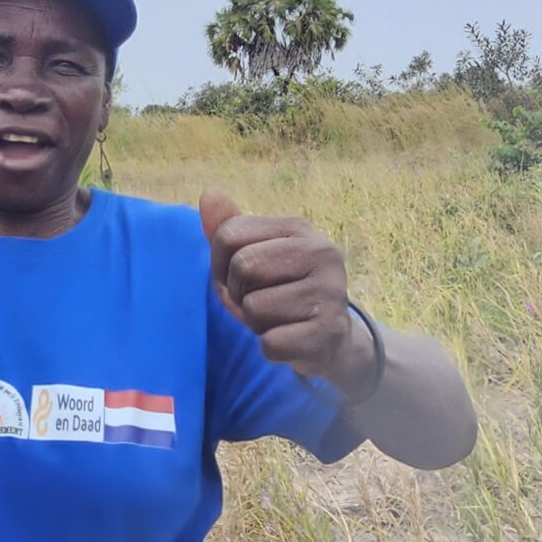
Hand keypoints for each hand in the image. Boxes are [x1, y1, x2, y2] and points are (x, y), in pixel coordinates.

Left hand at [200, 189, 376, 396]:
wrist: (332, 339)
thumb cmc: (283, 294)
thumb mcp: (257, 256)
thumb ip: (229, 228)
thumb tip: (208, 193)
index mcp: (299, 228)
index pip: (228, 235)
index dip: (220, 265)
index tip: (240, 279)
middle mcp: (321, 252)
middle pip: (241, 268)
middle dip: (239, 294)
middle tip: (264, 302)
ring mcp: (329, 292)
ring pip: (253, 308)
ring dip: (256, 323)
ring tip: (282, 319)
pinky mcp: (328, 331)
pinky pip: (269, 342)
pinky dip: (271, 348)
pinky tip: (292, 339)